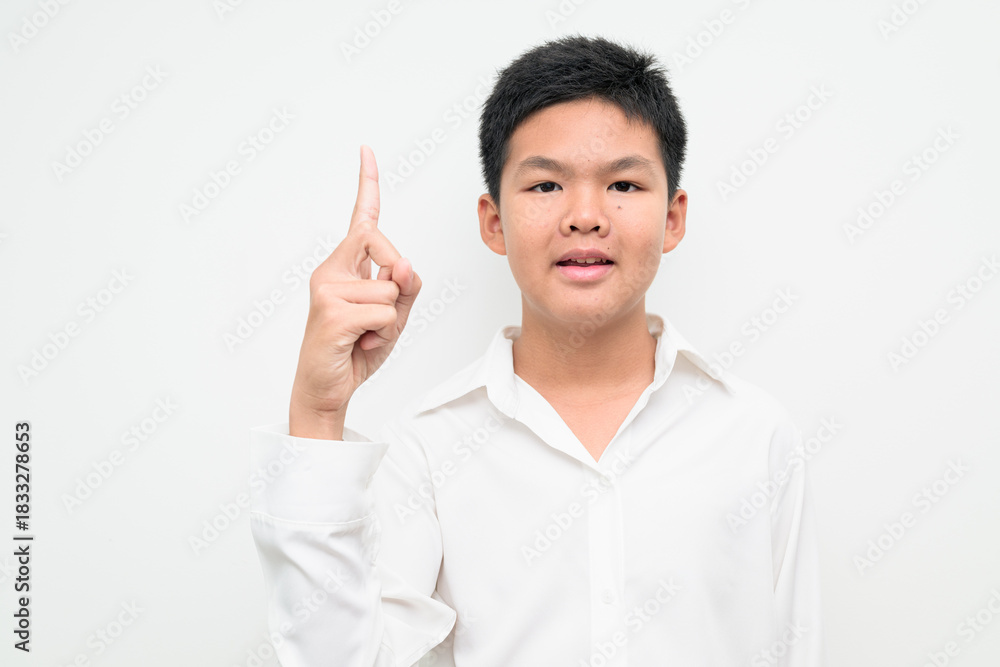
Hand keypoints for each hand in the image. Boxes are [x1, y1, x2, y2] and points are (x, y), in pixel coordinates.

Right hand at [289, 145, 420, 438]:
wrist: (326, 390)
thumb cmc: (357, 350)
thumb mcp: (394, 316)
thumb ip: (405, 287)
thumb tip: (405, 265)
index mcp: (345, 267)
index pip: (361, 219)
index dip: (366, 183)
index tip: (366, 150)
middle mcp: (331, 271)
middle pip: (384, 246)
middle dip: (397, 280)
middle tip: (379, 317)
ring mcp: (327, 290)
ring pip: (390, 291)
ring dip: (389, 322)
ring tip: (364, 337)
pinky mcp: (330, 312)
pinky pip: (383, 312)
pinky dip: (382, 334)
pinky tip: (359, 345)